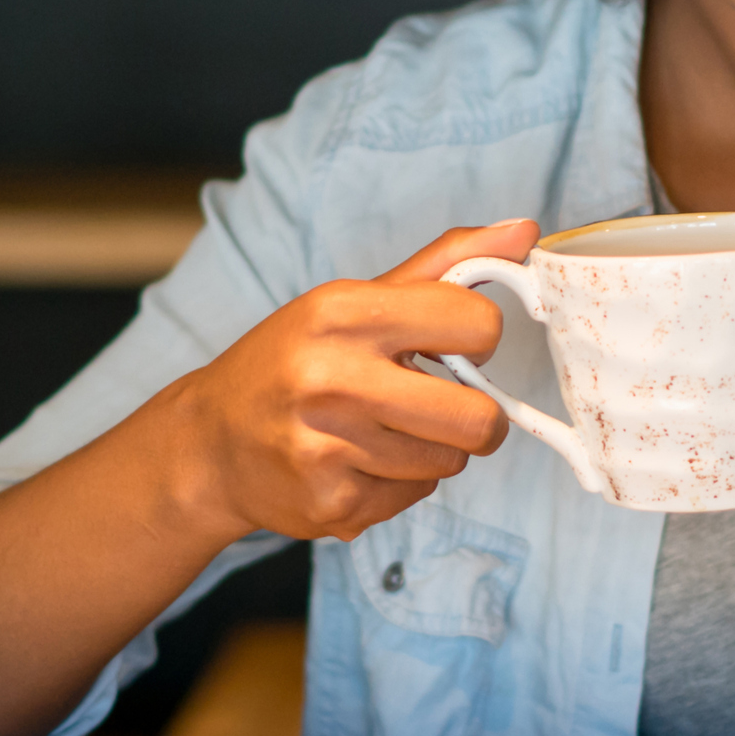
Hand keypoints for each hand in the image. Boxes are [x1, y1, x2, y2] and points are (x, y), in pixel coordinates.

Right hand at [137, 221, 538, 549]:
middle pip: (478, 418)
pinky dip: (399, 482)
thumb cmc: (293, 361)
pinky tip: (356, 462)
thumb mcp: (353, 300)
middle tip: (441, 404)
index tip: (451, 345)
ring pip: (449, 461)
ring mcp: (328, 448)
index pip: (476, 326)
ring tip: (381, 430)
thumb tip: (524, 232)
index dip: (477, 339)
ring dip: (431, 448)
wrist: (210, 443)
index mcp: (341, 313)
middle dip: (475, 415)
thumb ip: (443, 267)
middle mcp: (331, 379)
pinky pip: (415, 496)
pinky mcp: (330, 504)